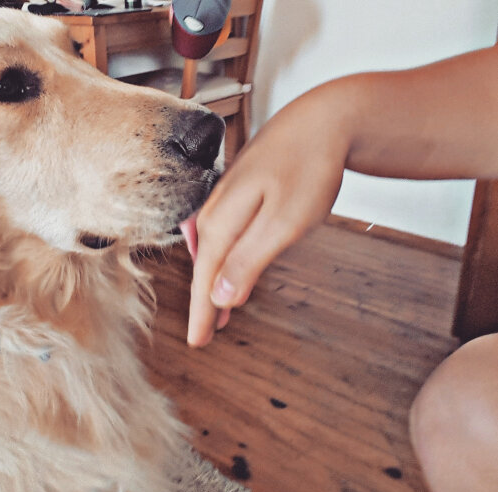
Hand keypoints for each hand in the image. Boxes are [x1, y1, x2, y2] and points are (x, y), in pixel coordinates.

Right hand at [187, 83, 351, 345]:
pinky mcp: (239, 194)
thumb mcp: (284, 223)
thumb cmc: (308, 167)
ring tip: (218, 315)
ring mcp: (226, 200)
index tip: (197, 342)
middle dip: (205, 303)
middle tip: (204, 338)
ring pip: (214, 253)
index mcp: (223, 222)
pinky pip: (225, 236)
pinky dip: (226, 259)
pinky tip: (229, 267)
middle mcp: (216, 211)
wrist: (324, 119)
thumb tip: (220, 296)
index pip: (206, 278)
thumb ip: (249, 260)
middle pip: (205, 267)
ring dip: (215, 284)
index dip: (201, 312)